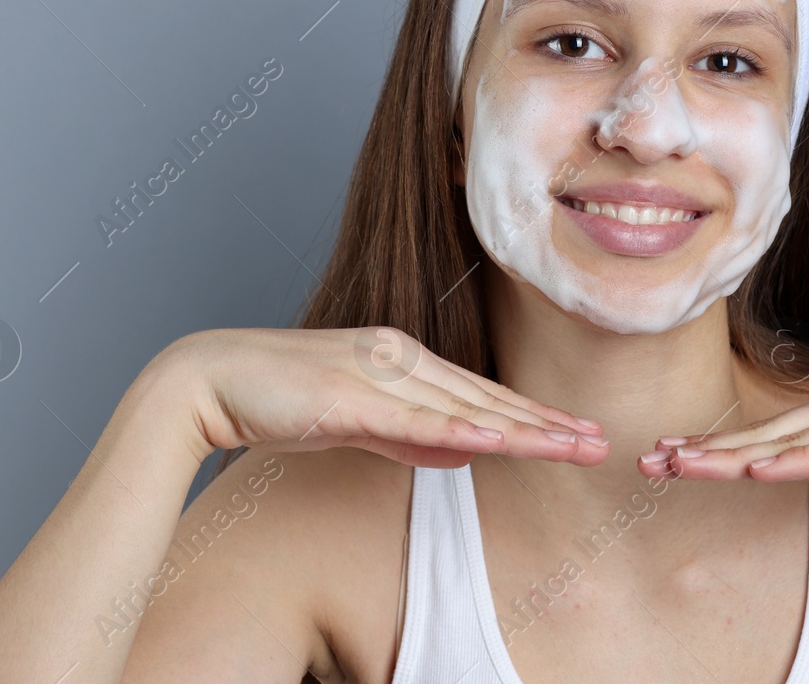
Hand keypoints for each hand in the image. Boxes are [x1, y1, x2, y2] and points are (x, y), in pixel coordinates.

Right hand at [155, 326, 611, 468]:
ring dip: (523, 429)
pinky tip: (498, 441)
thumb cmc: (278, 400)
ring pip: (465, 406)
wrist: (210, 380)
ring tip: (570, 446)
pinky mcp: (350, 396)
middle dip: (547, 422)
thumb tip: (466, 450)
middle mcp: (400, 358)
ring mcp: (377, 374)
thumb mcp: (358, 421)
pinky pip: (413, 419)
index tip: (575, 431)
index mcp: (403, 360)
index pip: (481, 393)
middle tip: (599, 440)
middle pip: (487, 397)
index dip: (533, 415)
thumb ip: (410, 436)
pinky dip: (458, 429)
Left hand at [636, 356, 808, 486]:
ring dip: (731, 458)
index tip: (673, 455)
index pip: (772, 431)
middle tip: (649, 462)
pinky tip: (756, 472)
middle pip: (764, 434)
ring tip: (680, 468)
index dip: (720, 445)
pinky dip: (792, 464)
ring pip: (787, 444)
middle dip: (704, 450)